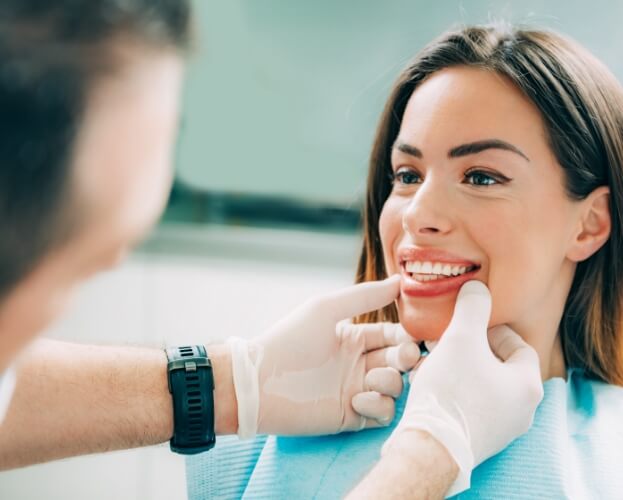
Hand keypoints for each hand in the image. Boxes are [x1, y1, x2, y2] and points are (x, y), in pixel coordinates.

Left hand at [228, 275, 420, 436]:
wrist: (260, 383)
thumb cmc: (289, 340)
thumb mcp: (326, 309)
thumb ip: (365, 296)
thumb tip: (400, 281)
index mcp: (353, 338)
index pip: (392, 335)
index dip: (407, 336)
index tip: (415, 337)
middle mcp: (357, 364)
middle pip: (399, 361)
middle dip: (407, 358)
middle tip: (406, 357)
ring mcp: (355, 390)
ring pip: (395, 386)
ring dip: (390, 382)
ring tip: (370, 379)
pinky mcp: (350, 416)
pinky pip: (382, 412)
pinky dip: (378, 405)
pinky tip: (357, 400)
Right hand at [382, 281, 542, 494]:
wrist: (430, 446)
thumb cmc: (452, 390)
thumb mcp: (461, 337)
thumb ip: (473, 307)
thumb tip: (477, 287)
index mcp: (528, 386)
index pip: (519, 345)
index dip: (493, 329)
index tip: (470, 324)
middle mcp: (521, 411)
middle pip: (497, 365)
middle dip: (469, 348)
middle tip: (447, 339)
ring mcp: (500, 429)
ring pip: (480, 384)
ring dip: (457, 367)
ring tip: (432, 357)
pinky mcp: (478, 439)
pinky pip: (469, 404)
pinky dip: (452, 388)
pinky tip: (428, 381)